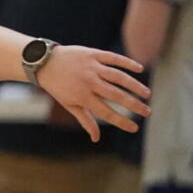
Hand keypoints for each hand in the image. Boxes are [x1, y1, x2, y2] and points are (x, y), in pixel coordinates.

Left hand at [36, 46, 150, 141]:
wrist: (44, 62)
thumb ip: (86, 120)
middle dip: (133, 104)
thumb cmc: (59, 87)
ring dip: (135, 85)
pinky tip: (140, 69)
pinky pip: (114, 58)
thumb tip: (96, 139)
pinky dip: (128, 63)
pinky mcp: (93, 53)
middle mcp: (88, 82)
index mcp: (82, 97)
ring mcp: (92, 67)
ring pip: (118, 76)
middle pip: (116, 95)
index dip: (121, 121)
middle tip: (147, 112)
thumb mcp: (70, 104)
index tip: (135, 128)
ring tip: (146, 94)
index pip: (106, 112)